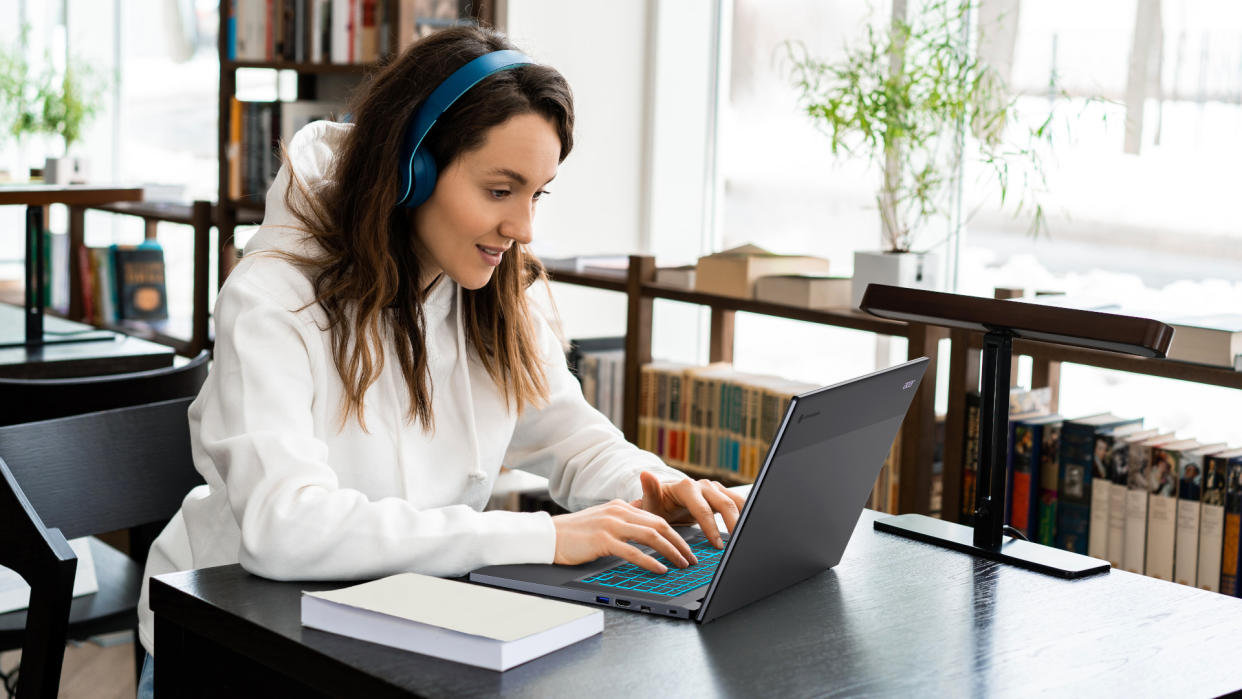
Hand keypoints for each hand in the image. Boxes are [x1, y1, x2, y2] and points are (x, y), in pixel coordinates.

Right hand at [552, 499, 698, 573]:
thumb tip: (643, 534)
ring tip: (682, 564)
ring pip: (651, 535)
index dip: (675, 533)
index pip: (656, 518)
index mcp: (620, 507)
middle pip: (659, 524)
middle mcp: (618, 512)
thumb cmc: (574, 534)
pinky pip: (633, 551)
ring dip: (671, 551)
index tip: (686, 547)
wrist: (548, 536)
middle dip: (679, 542)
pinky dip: (650, 560)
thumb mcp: (602, 521)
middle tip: (691, 558)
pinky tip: (660, 569)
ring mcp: (611, 524)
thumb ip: (622, 524)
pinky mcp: (602, 539)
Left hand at [630, 472, 746, 548]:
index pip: (703, 509)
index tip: (717, 546)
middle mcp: (703, 485)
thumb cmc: (657, 506)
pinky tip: (749, 529)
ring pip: (735, 502)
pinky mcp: (721, 496)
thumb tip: (645, 474)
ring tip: (747, 537)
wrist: (665, 501)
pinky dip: (745, 515)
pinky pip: (738, 504)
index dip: (711, 528)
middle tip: (737, 544)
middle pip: (725, 504)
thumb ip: (649, 491)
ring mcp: (714, 490)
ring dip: (743, 518)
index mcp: (686, 487)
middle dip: (733, 524)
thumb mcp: (650, 503)